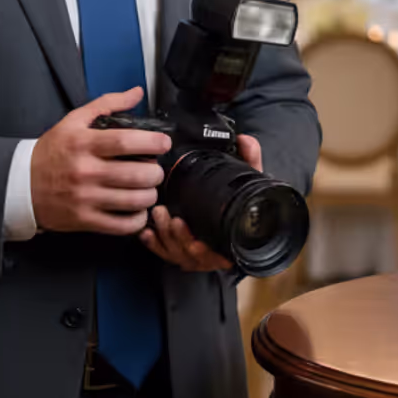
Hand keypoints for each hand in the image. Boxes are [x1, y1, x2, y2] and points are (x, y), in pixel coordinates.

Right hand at [30, 87, 169, 235]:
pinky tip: (138, 210)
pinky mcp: (84, 220)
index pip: (125, 141)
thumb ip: (107, 104)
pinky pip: (121, 225)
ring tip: (148, 189)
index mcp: (83, 144)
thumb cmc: (52, 152)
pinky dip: (137, 220)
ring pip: (133, 201)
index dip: (152, 142)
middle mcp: (85, 171)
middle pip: (135, 174)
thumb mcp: (73, 121)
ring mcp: (85, 198)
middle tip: (155, 169)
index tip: (164, 143)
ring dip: (150, 195)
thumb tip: (136, 92)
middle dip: (155, 172)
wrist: (21, 184)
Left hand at [139, 135, 262, 271]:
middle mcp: (211, 253)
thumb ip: (250, 162)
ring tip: (159, 215)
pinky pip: (163, 253)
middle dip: (180, 239)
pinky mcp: (177, 251)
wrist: (233, 218)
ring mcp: (192, 255)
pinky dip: (154, 244)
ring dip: (166, 237)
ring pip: (175, 253)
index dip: (207, 254)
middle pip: (191, 255)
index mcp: (229, 243)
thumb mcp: (248, 183)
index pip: (218, 257)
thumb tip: (245, 140)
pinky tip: (147, 232)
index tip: (199, 244)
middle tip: (174, 220)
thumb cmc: (240, 204)